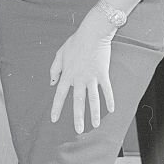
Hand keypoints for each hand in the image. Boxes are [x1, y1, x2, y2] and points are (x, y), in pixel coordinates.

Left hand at [49, 11, 115, 133]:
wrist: (93, 32)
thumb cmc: (75, 42)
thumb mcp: (60, 54)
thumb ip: (54, 69)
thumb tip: (51, 82)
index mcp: (67, 74)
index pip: (59, 95)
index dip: (56, 108)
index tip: (54, 120)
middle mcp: (79, 78)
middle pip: (78, 101)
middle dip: (78, 117)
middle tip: (79, 130)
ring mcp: (92, 77)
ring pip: (93, 99)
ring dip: (94, 113)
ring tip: (95, 125)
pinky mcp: (103, 73)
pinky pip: (107, 90)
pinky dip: (109, 100)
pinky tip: (111, 110)